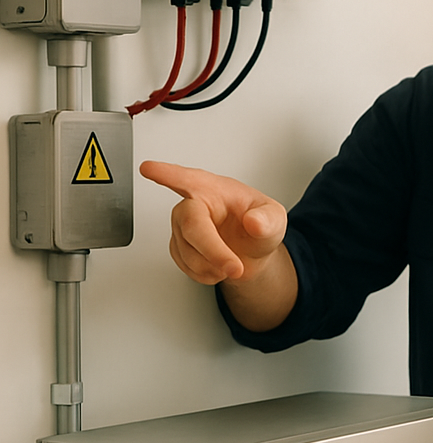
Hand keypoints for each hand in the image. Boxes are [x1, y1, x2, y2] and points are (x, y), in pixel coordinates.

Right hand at [139, 160, 287, 284]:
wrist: (253, 252)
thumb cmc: (258, 225)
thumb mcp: (274, 218)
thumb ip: (267, 219)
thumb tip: (254, 222)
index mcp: (213, 189)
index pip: (188, 179)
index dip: (167, 174)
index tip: (148, 169)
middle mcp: (193, 205)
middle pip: (191, 226)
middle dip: (212, 250)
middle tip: (234, 267)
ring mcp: (182, 228)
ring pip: (188, 252)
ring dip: (213, 266)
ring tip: (233, 265)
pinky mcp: (178, 247)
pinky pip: (186, 266)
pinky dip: (206, 273)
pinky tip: (219, 267)